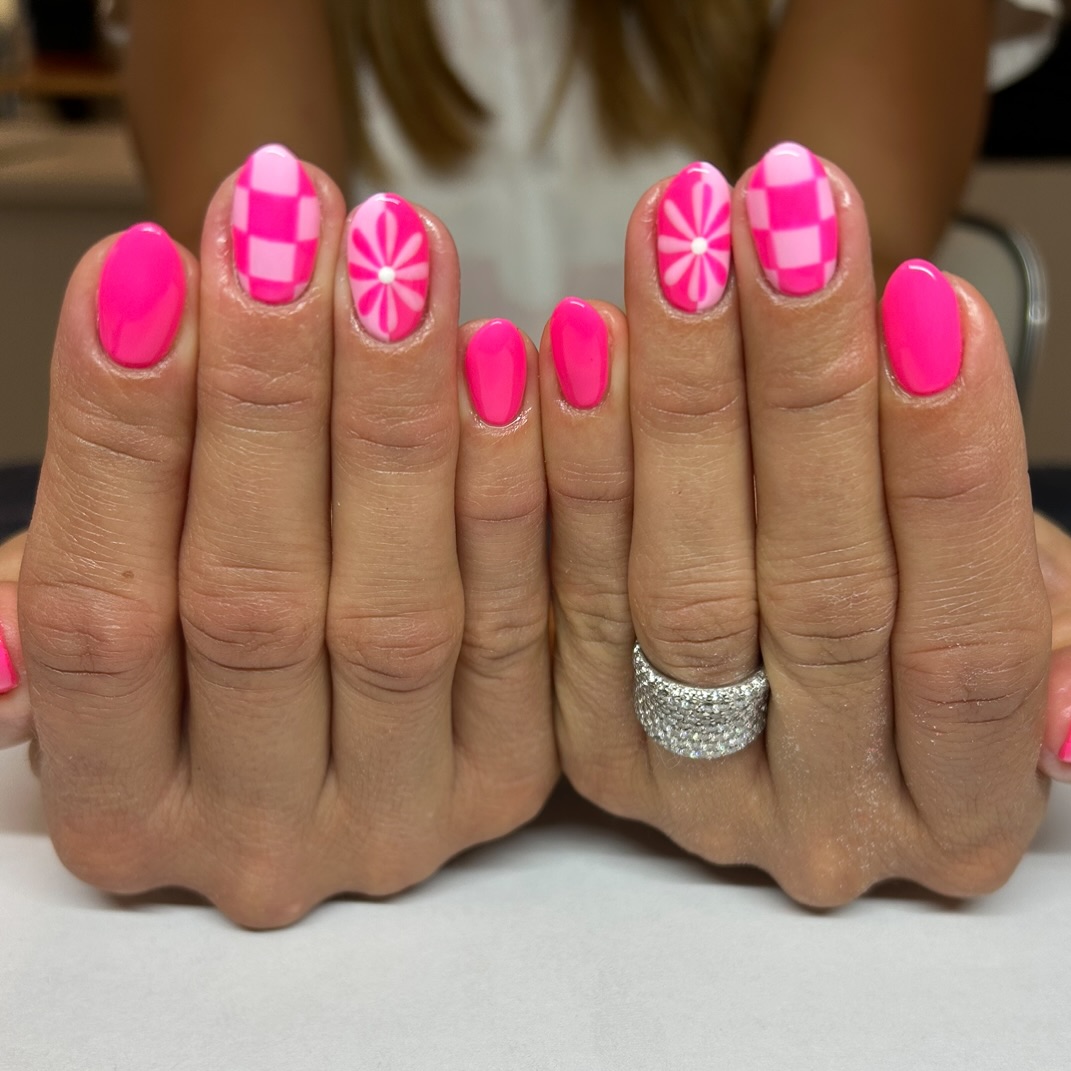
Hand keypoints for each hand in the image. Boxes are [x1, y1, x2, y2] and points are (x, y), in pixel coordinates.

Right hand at [6, 147, 556, 926]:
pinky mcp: (508, 782)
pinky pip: (521, 629)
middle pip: (254, 606)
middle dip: (265, 397)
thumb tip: (71, 454)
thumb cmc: (201, 631)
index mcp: (120, 812)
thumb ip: (74, 564)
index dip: (117, 438)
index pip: (97, 619)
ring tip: (400, 253)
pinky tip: (506, 357)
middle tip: (283, 218)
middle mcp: (256, 843)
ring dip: (398, 417)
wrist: (342, 717)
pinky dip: (512, 489)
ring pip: (397, 612)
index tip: (141, 263)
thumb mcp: (113, 626)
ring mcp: (395, 822)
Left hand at [543, 145, 1064, 904]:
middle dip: (803, 395)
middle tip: (782, 215)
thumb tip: (1067, 708)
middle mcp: (820, 825)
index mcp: (959, 813)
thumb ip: (1046, 633)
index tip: (925, 299)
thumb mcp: (1027, 619)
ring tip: (673, 241)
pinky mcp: (586, 750)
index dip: (951, 472)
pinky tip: (571, 340)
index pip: (967, 647)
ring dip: (674, 402)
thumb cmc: (935, 624)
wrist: (808, 682)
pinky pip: (564, 602)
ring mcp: (689, 794)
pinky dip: (569, 467)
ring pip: (678, 594)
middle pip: (818, 602)